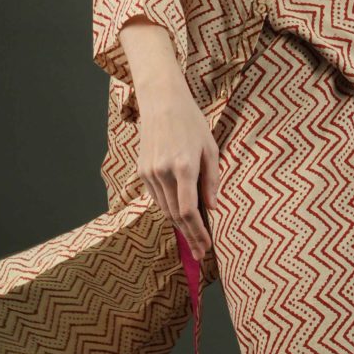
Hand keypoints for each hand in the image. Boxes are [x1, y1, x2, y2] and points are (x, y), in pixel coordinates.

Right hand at [135, 87, 219, 261]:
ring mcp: (149, 172)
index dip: (198, 233)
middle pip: (176, 215)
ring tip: (193, 239)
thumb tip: (212, 208)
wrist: (161, 102)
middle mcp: (163, 172)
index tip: (206, 247)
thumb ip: (211, 180)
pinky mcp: (142, 171)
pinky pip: (157, 197)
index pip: (189, 211)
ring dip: (179, 225)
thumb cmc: (191, 122)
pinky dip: (169, 209)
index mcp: (184, 166)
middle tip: (201, 252)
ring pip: (165, 208)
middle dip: (190, 236)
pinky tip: (180, 217)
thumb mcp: (210, 149)